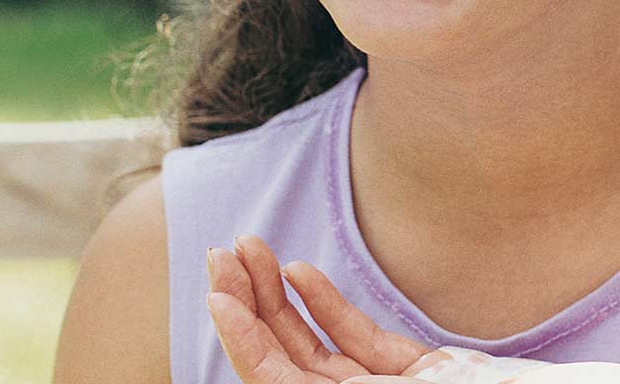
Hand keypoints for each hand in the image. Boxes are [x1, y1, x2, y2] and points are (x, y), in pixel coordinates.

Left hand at [206, 234, 432, 382]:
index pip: (270, 380)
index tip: (218, 295)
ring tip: (249, 249)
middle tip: (220, 254)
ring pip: (306, 340)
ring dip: (274, 293)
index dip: (241, 338)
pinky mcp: (401, 369)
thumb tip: (259, 371)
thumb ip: (316, 383)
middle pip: (278, 355)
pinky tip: (299, 272)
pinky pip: (350, 335)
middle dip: (246, 302)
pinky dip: (324, 302)